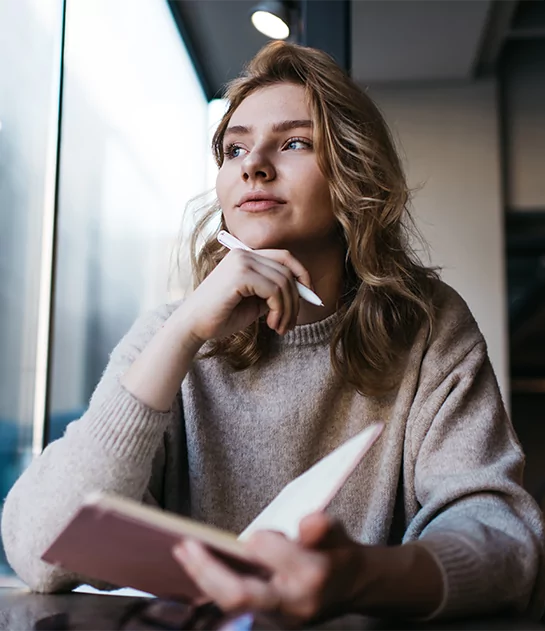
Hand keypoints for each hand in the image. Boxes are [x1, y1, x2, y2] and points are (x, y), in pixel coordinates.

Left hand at [173, 512, 364, 624]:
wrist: (353, 588)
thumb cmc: (338, 552)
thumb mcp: (338, 532)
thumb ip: (322, 527)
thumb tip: (306, 523)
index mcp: (312, 574)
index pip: (274, 557)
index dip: (260, 544)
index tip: (249, 535)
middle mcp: (292, 602)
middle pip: (241, 595)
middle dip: (208, 570)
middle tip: (184, 544)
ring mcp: (279, 618)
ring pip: (232, 605)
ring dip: (203, 579)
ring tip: (182, 553)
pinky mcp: (269, 622)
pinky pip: (233, 609)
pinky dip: (211, 588)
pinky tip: (194, 569)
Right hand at [178, 248, 313, 342]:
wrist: (193, 326)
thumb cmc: (221, 316)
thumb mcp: (255, 302)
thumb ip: (274, 292)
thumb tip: (303, 292)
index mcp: (246, 256)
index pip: (285, 257)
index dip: (302, 275)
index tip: (310, 297)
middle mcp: (244, 254)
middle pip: (288, 270)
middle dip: (296, 300)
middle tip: (290, 324)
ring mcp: (241, 261)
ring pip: (284, 282)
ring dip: (288, 309)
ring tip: (280, 328)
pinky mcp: (240, 275)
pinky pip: (274, 290)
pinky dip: (279, 309)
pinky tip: (271, 324)